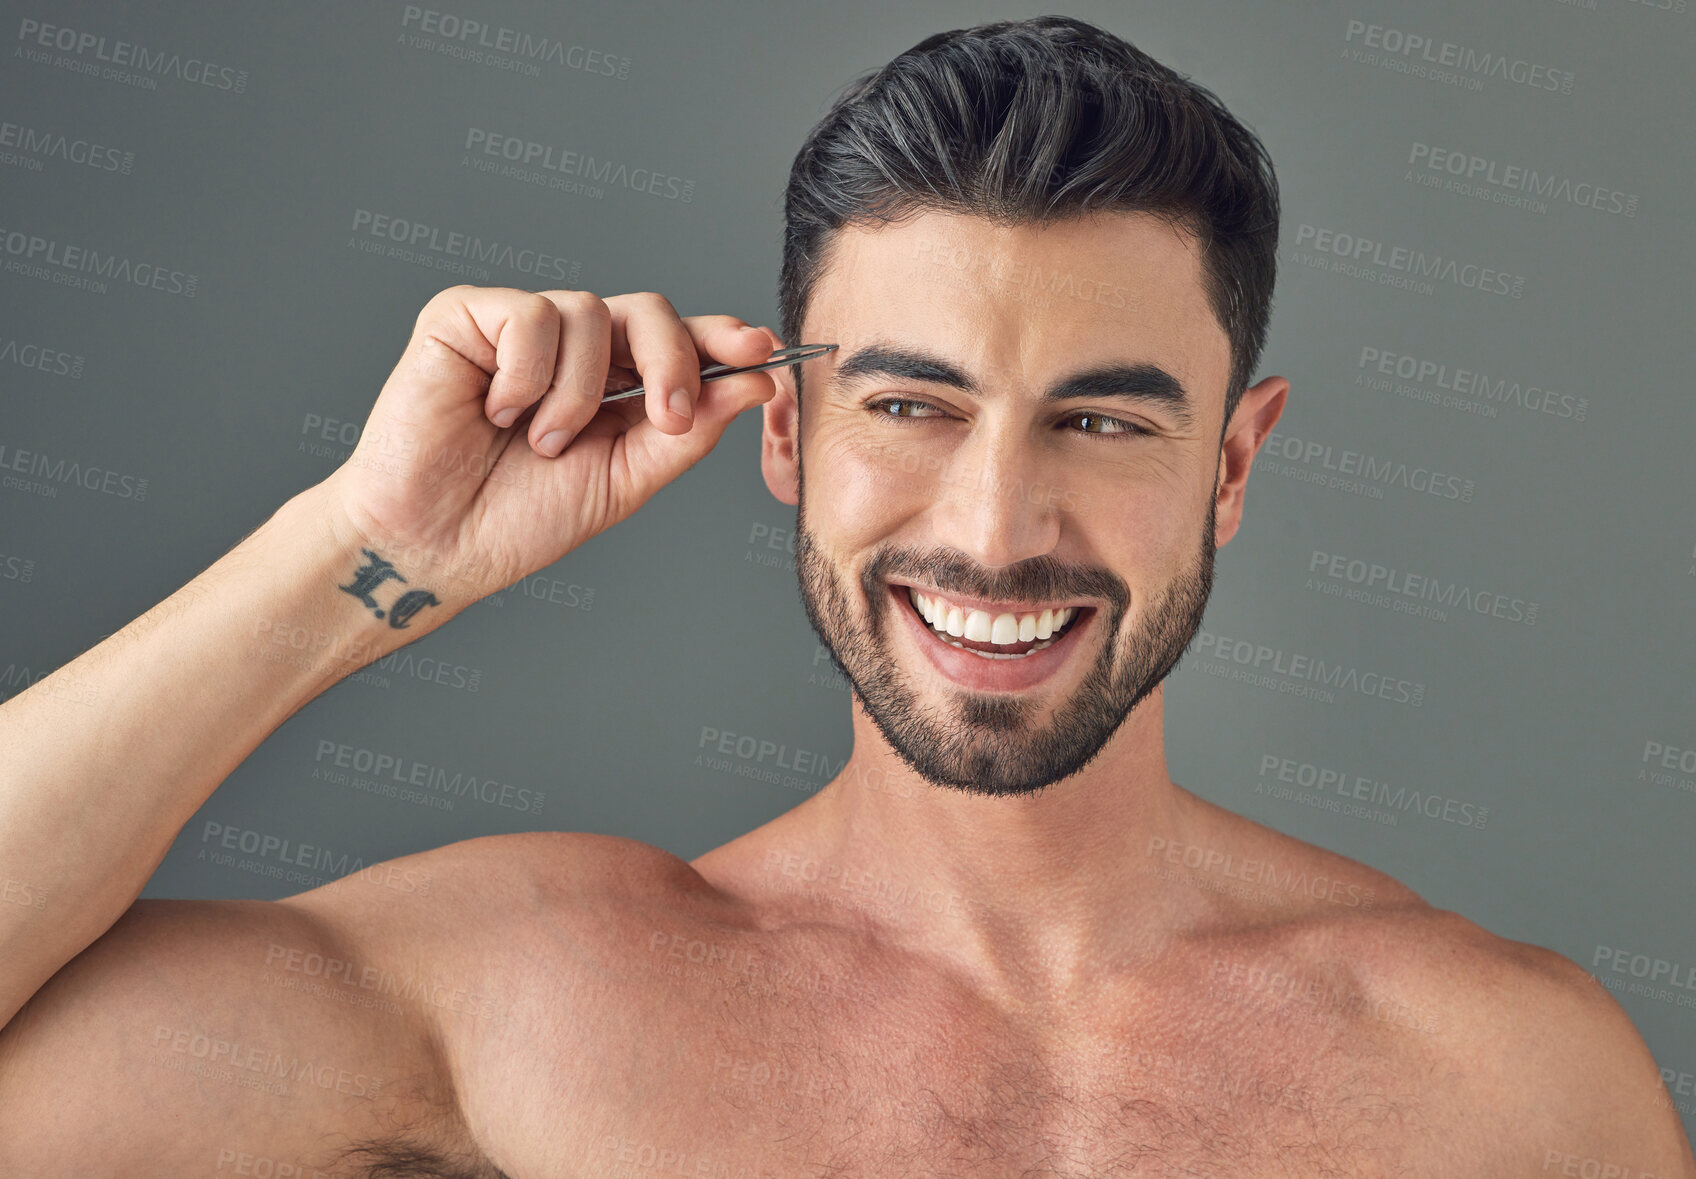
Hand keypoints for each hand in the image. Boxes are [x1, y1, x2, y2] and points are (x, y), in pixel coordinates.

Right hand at [316, 285, 781, 604]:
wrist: (435, 544)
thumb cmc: (516, 518)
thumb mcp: (625, 480)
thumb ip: (688, 431)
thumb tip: (756, 382)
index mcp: (614, 383)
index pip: (678, 341)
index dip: (721, 338)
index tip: (763, 351)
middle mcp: (570, 348)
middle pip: (649, 310)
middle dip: (672, 361)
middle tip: (663, 420)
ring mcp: (517, 327)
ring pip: (590, 313)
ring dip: (577, 394)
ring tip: (539, 441)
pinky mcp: (465, 316)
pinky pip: (530, 315)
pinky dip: (527, 375)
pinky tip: (497, 411)